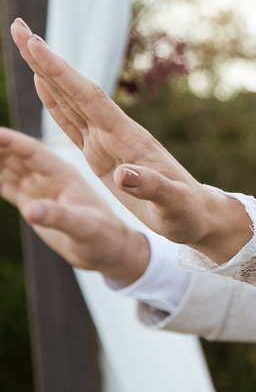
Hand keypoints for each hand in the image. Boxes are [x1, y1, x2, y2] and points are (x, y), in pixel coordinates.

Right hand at [0, 128, 149, 284]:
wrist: (109, 251)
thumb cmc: (104, 237)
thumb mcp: (83, 228)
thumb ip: (58, 217)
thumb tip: (29, 210)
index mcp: (64, 175)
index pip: (32, 152)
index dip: (10, 141)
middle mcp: (49, 176)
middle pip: (14, 154)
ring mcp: (40, 187)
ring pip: (6, 166)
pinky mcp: (32, 201)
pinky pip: (5, 183)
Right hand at [9, 20, 250, 263]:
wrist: (199, 216)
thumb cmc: (187, 213)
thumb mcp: (172, 205)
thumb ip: (151, 188)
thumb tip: (124, 174)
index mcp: (128, 140)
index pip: (89, 99)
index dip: (62, 73)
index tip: (36, 44)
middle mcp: (116, 134)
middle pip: (75, 89)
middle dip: (46, 59)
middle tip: (18, 26)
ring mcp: (108, 142)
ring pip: (71, 100)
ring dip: (47, 72)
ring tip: (25, 42)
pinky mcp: (103, 154)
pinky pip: (73, 122)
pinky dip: (56, 101)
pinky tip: (44, 83)